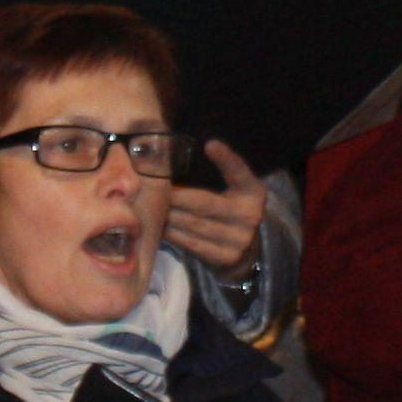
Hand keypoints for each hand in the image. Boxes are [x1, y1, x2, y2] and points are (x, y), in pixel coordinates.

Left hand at [162, 141, 266, 274]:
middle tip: (151, 188)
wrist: (246, 250)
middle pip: (205, 203)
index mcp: (253, 192)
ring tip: (148, 207)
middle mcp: (249, 216)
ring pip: (194, 224)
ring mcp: (238, 239)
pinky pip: (191, 243)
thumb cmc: (231, 209)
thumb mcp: (235, 188)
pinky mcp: (224, 257)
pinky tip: (157, 226)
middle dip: (175, 197)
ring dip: (168, 215)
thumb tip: (190, 151)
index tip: (210, 144)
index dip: (226, 159)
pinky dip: (172, 234)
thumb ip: (222, 170)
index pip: (239, 173)